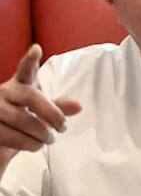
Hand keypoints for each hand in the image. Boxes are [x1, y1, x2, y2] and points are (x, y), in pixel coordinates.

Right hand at [0, 45, 80, 172]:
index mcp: (19, 84)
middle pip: (31, 97)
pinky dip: (27, 143)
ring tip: (49, 140)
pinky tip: (35, 145)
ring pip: (21, 119)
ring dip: (41, 133)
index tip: (37, 49)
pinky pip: (10, 135)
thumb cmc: (22, 122)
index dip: (30, 60)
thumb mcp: (40, 112)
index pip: (24, 70)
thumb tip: (79, 106)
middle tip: (63, 127)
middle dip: (51, 113)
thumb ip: (57, 108)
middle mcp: (4, 92)